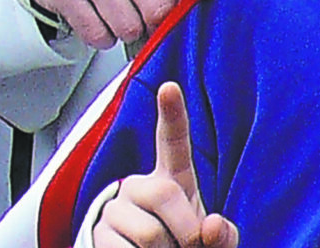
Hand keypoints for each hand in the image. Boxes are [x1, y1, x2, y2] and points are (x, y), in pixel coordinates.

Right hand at [92, 83, 238, 247]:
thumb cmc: (183, 246)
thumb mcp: (212, 240)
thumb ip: (222, 233)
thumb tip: (211, 226)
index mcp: (172, 179)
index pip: (172, 141)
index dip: (171, 114)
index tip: (169, 87)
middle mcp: (139, 186)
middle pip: (163, 194)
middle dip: (186, 229)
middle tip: (188, 246)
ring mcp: (115, 207)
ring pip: (149, 231)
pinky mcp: (96, 232)